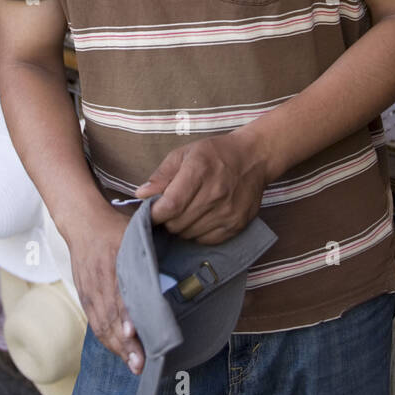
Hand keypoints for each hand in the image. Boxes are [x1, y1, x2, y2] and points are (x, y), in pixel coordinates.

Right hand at [66, 206, 144, 374]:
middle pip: (110, 317)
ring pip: (102, 325)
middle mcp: (99, 281)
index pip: (119, 293)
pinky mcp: (85, 296)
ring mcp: (89, 291)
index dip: (125, 314)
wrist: (82, 222)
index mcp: (113, 262)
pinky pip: (95, 323)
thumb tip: (175, 265)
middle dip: (125, 343)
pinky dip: (108, 339)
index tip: (133, 331)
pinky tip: (121, 351)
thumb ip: (150, 250)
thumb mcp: (134, 232)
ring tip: (134, 364)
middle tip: (140, 364)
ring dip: (117, 347)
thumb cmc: (114, 228)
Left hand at [134, 130, 268, 243]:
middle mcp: (216, 193)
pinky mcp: (237, 225)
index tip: (150, 213)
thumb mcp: (184, 154)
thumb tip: (141, 195)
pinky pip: (206, 240)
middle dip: (166, 220)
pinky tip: (199, 218)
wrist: (253, 158)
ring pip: (189, 234)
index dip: (154, 214)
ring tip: (186, 211)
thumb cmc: (214, 154)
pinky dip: (197, 233)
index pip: (170, 205)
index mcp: (199, 170)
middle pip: (177, 223)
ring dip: (181, 227)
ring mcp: (228, 212)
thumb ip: (161, 175)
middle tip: (169, 210)